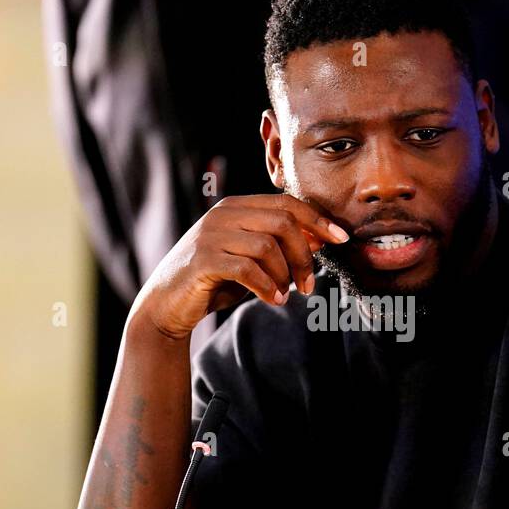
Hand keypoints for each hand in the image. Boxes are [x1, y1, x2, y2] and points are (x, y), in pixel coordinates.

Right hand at [131, 193, 348, 341]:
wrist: (166, 305)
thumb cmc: (214, 282)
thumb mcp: (251, 261)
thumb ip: (280, 247)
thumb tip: (320, 239)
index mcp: (237, 207)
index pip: (287, 203)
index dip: (318, 220)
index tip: (342, 240)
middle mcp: (223, 214)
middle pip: (283, 222)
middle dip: (304, 254)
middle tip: (309, 284)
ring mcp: (211, 235)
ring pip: (267, 246)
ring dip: (286, 274)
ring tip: (287, 295)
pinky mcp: (203, 261)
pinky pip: (248, 269)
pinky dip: (267, 287)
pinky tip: (273, 299)